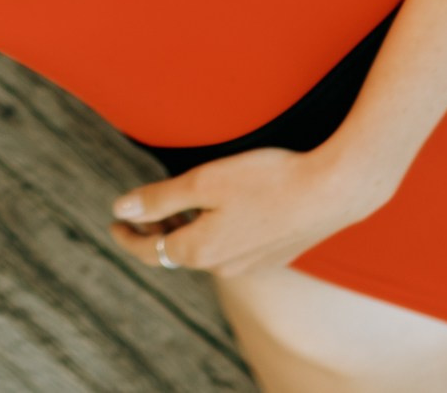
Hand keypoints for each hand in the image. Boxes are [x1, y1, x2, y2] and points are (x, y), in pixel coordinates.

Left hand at [108, 143, 397, 278]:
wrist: (333, 191)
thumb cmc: (266, 180)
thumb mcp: (203, 183)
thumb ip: (159, 199)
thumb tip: (121, 208)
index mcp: (201, 251)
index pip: (151, 251)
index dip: (128, 237)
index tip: (114, 223)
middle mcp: (224, 267)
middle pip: (178, 252)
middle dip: (155, 232)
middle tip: (139, 211)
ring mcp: (252, 265)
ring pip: (206, 251)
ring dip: (186, 231)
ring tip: (176, 208)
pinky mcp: (275, 255)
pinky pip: (232, 248)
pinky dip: (214, 232)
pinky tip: (220, 212)